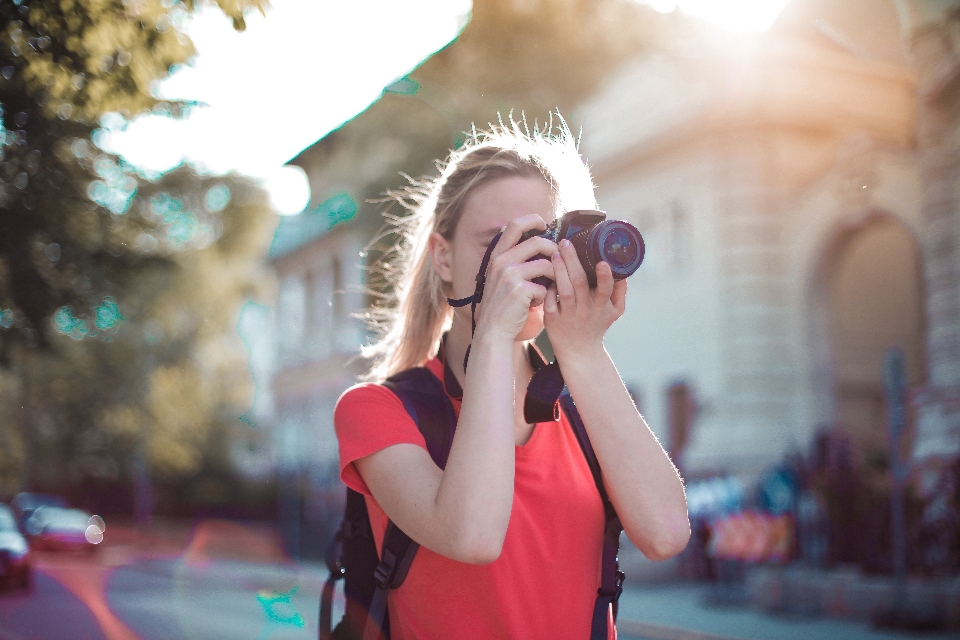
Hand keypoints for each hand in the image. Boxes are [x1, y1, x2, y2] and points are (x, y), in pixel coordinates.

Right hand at [474, 215, 556, 341]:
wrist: (494, 330)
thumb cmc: (503, 304)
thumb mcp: (501, 276)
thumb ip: (514, 259)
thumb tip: (540, 242)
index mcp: (497, 255)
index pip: (514, 224)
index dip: (532, 220)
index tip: (544, 225)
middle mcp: (501, 261)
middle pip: (538, 242)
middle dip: (554, 250)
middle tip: (559, 261)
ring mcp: (509, 275)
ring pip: (547, 264)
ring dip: (554, 276)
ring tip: (548, 287)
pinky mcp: (519, 290)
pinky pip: (544, 287)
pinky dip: (544, 296)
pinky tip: (536, 303)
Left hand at [543, 238, 626, 359]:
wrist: (580, 352)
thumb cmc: (597, 325)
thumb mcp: (615, 311)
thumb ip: (620, 291)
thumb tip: (624, 269)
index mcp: (601, 306)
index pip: (605, 290)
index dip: (604, 277)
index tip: (602, 262)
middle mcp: (585, 310)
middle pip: (579, 283)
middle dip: (572, 261)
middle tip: (566, 243)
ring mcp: (568, 315)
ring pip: (564, 291)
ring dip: (559, 270)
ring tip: (555, 254)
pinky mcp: (552, 320)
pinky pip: (549, 301)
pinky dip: (548, 288)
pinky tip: (546, 274)